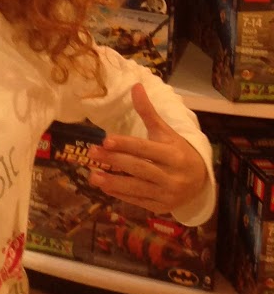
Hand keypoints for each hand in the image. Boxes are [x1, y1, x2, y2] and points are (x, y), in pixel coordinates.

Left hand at [87, 82, 209, 216]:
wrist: (200, 182)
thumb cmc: (178, 152)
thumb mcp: (166, 132)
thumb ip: (148, 112)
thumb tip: (135, 86)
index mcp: (174, 155)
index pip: (146, 149)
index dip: (125, 145)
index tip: (105, 140)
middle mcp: (172, 176)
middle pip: (139, 168)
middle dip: (114, 161)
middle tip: (91, 152)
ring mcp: (167, 194)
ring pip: (137, 188)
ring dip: (113, 182)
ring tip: (92, 175)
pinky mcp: (161, 208)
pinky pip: (138, 201)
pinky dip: (120, 194)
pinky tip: (104, 186)